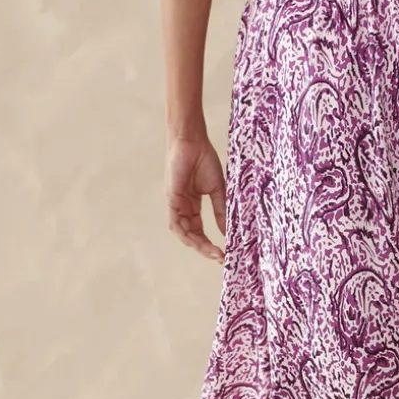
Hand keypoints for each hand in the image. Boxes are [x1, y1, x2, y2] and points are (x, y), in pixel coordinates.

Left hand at [167, 135, 226, 262]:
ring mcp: (176, 205)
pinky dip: (186, 234)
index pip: (200, 231)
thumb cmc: (204, 159)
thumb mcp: (217, 190)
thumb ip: (220, 211)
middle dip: (206, 249)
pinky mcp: (171, 199)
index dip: (210, 244)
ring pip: (183, 233)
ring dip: (198, 245)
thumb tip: (227, 233)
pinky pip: (176, 223)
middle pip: (192, 236)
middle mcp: (182, 208)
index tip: (224, 254)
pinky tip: (198, 242)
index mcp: (192, 205)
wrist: (192, 140)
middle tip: (220, 258)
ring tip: (213, 253)